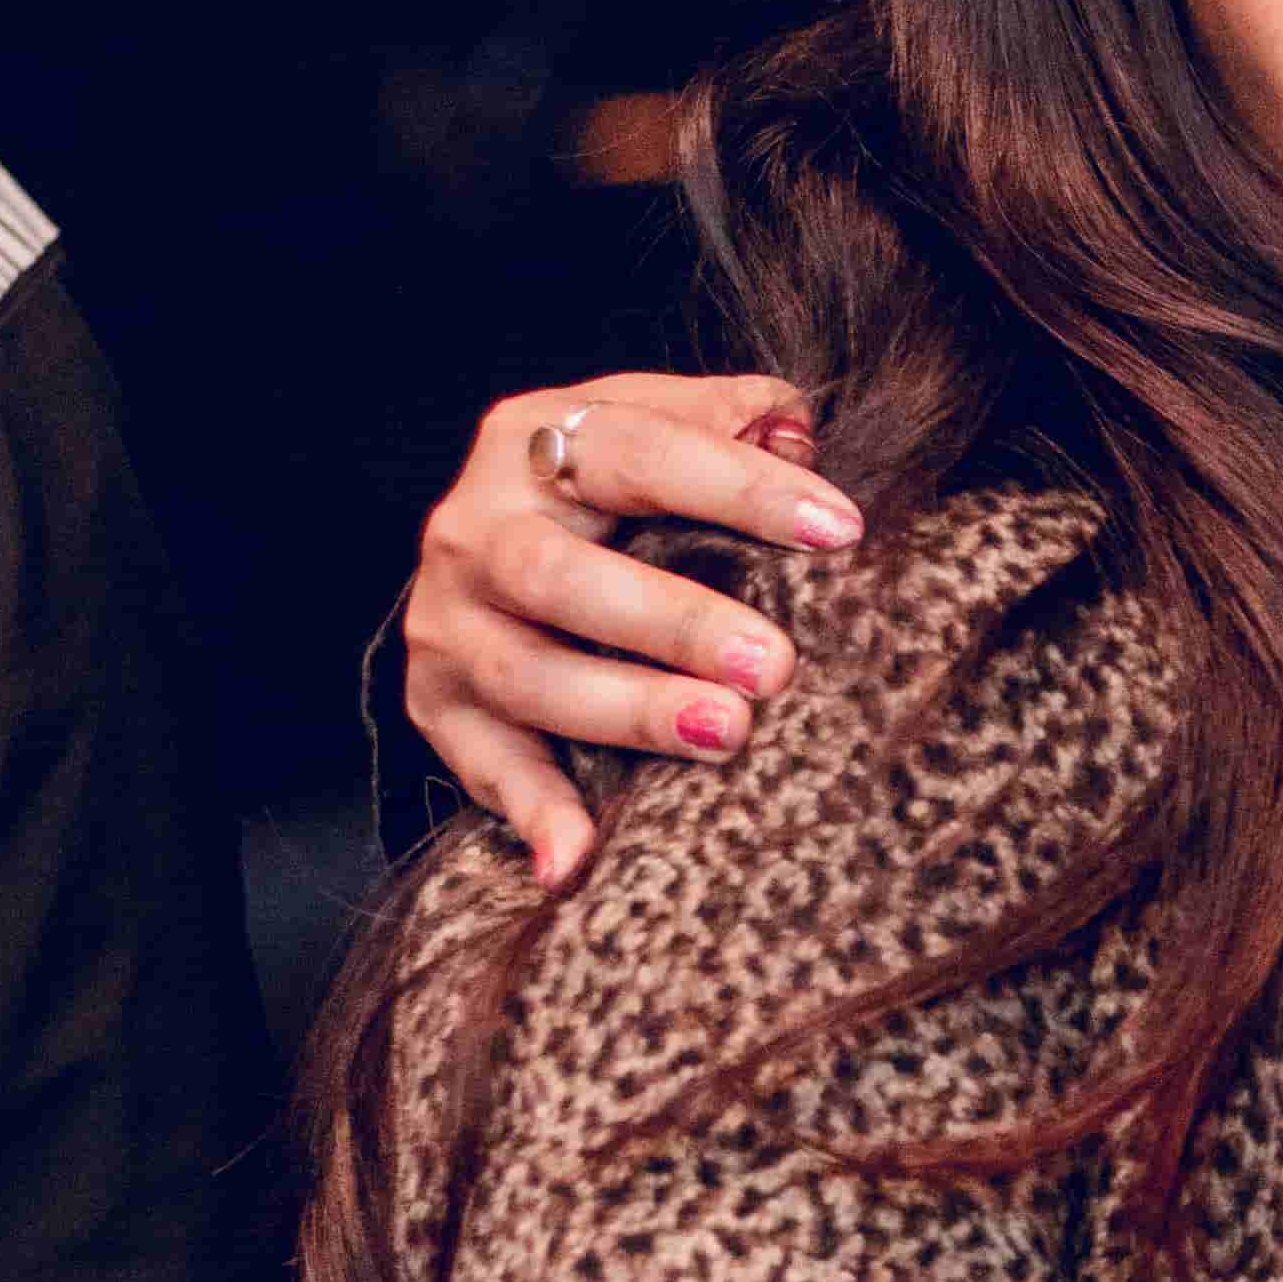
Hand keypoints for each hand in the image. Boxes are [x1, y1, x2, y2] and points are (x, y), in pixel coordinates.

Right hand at [402, 375, 868, 891]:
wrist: (498, 557)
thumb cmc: (616, 493)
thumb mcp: (660, 431)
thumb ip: (734, 419)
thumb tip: (799, 432)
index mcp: (533, 440)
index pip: (637, 452)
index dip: (740, 487)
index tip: (841, 530)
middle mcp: (473, 529)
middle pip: (559, 575)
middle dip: (673, 621)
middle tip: (776, 665)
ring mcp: (449, 625)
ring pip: (529, 675)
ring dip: (628, 711)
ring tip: (726, 734)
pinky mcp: (441, 710)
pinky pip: (487, 770)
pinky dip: (534, 817)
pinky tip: (578, 862)